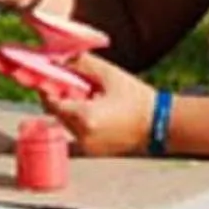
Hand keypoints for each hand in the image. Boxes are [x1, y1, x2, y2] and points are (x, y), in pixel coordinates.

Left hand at [42, 51, 156, 157]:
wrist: (161, 124)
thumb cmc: (137, 99)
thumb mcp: (110, 75)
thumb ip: (82, 64)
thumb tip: (60, 57)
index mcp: (85, 117)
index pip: (51, 102)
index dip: (47, 88)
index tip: (49, 75)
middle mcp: (82, 136)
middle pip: (57, 113)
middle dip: (62, 96)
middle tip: (74, 81)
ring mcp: (88, 146)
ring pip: (66, 122)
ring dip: (71, 107)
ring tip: (92, 95)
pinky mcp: (94, 151)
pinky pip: (78, 131)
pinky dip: (81, 119)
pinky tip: (99, 108)